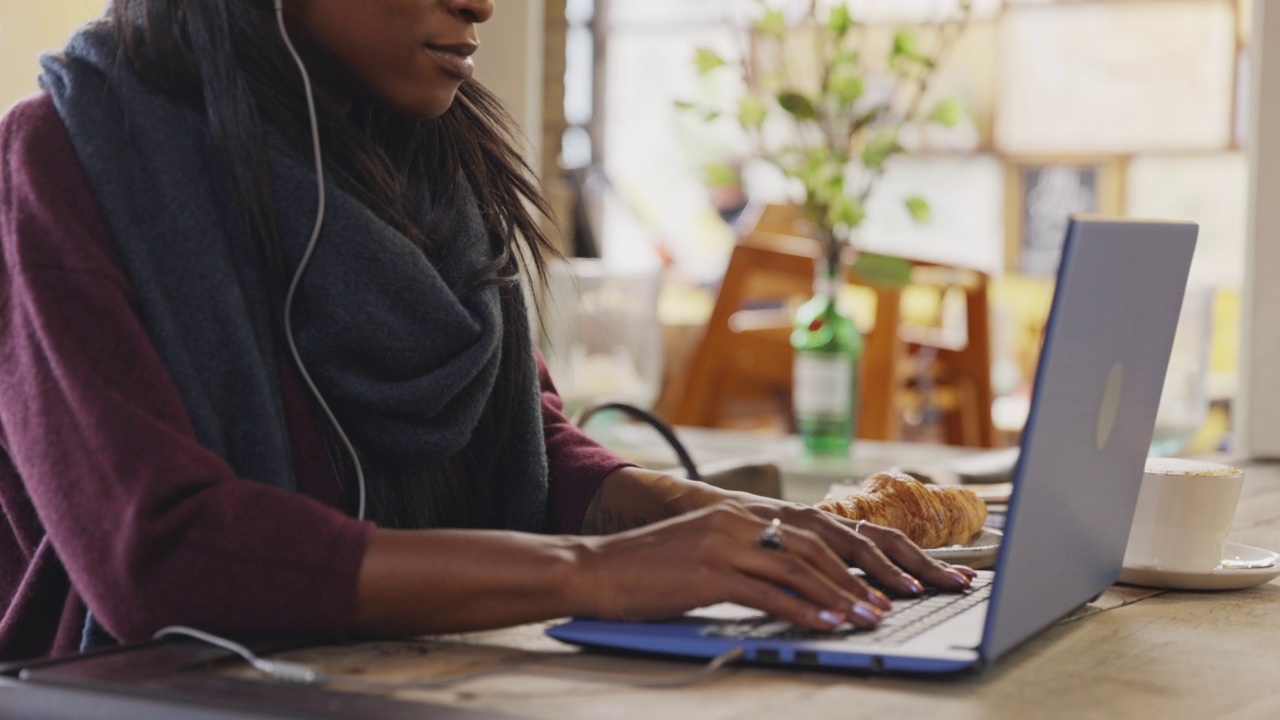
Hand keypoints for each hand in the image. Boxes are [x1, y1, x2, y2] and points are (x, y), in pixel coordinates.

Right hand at [667, 480, 974, 596]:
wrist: (595, 568)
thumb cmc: (654, 566)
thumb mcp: (713, 548)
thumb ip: (758, 553)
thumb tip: (808, 578)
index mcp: (751, 511)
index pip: (830, 526)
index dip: (876, 549)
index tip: (913, 573)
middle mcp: (745, 518)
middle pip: (828, 542)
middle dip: (875, 571)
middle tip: (911, 597)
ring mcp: (726, 541)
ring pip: (804, 566)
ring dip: (846, 595)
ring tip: (877, 618)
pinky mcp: (709, 570)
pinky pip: (769, 592)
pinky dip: (805, 610)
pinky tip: (829, 625)